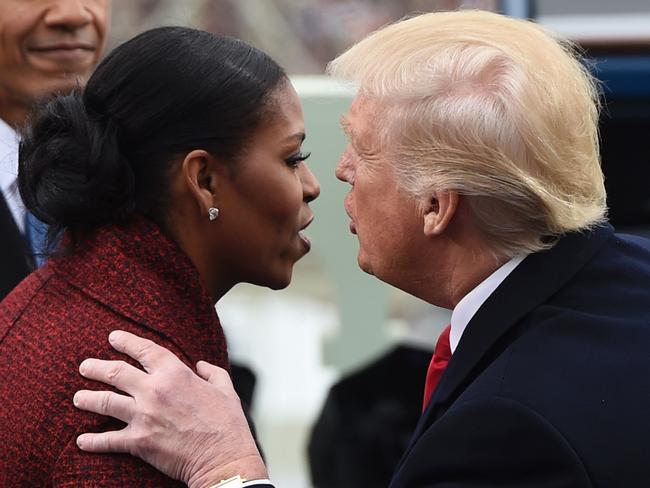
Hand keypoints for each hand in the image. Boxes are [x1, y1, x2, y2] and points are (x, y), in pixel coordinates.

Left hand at [73, 330, 267, 487]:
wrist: (222, 457)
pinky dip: (92, 441)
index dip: (126, 341)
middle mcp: (154, 390)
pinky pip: (107, 440)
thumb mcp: (225, 388)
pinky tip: (81, 441)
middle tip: (84, 366)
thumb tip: (200, 365)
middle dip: (96, 367)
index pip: (144, 350)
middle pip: (115, 373)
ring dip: (87, 399)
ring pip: (105, 402)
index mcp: (175, 373)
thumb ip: (211, 372)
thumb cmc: (227, 422)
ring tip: (78, 398)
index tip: (113, 337)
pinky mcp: (138, 442)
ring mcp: (143, 416)